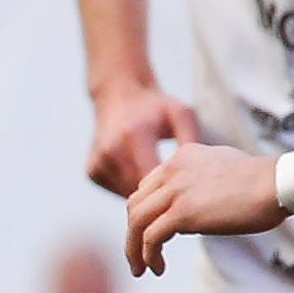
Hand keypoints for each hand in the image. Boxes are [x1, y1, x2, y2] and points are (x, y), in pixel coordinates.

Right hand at [85, 78, 206, 197]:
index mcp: (134, 136)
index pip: (153, 179)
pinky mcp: (92, 172)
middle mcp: (110, 150)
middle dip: (160, 197)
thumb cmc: (155, 106)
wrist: (119, 95)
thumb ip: (192, 141)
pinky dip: (132, 189)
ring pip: (127, 195)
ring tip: (164, 185)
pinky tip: (145, 176)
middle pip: (140, 191)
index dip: (172, 191)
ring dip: (146, 196)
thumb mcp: (181, 114)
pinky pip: (117, 191)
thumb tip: (201, 174)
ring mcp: (98, 163)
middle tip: (180, 194)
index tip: (189, 192)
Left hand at [125, 143, 283, 277]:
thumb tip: (200, 205)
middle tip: (138, 255)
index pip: (148, 185)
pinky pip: (150, 237)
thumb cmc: (265, 182)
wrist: (278, 183)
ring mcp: (175, 190)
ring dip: (133, 249)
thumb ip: (205, 182)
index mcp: (183, 157)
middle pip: (136, 204)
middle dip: (133, 232)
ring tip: (140, 269)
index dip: (146, 212)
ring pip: (136, 222)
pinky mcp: (182, 212)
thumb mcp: (226, 171)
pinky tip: (156, 268)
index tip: (150, 233)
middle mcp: (173, 169)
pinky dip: (148, 256)